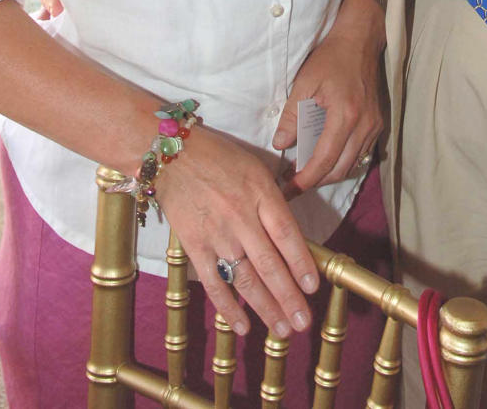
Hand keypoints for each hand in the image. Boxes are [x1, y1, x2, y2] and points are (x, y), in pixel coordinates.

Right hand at [154, 124, 317, 339]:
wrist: (173, 155)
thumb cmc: (218, 157)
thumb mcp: (255, 168)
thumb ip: (273, 199)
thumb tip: (291, 233)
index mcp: (260, 193)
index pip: (287, 234)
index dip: (301, 263)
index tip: (313, 287)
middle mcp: (241, 216)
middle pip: (270, 264)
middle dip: (289, 297)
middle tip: (303, 322)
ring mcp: (217, 234)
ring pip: (246, 279)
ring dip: (266, 308)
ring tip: (282, 330)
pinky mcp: (194, 246)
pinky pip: (214, 283)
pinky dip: (228, 307)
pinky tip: (244, 326)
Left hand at [272, 4, 384, 191]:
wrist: (360, 40)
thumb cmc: (331, 57)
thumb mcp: (305, 82)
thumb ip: (292, 116)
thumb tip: (280, 145)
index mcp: (345, 115)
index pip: (324, 160)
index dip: (305, 180)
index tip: (288, 190)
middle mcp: (364, 125)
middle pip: (339, 169)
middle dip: (315, 181)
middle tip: (292, 184)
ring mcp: (374, 125)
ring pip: (351, 165)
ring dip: (328, 173)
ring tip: (304, 172)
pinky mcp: (377, 123)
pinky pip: (360, 153)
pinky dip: (342, 161)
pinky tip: (325, 157)